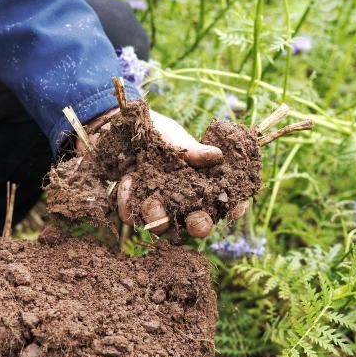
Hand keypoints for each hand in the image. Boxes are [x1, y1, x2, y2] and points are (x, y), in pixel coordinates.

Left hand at [78, 109, 247, 236]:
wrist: (121, 130)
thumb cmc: (159, 135)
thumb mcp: (177, 140)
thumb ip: (193, 151)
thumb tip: (216, 156)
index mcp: (201, 186)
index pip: (224, 202)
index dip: (232, 208)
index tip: (234, 210)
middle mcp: (182, 203)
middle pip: (196, 223)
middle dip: (198, 225)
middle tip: (198, 224)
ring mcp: (157, 209)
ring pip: (161, 225)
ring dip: (159, 218)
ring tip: (153, 206)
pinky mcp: (131, 207)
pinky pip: (130, 213)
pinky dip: (127, 199)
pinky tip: (126, 181)